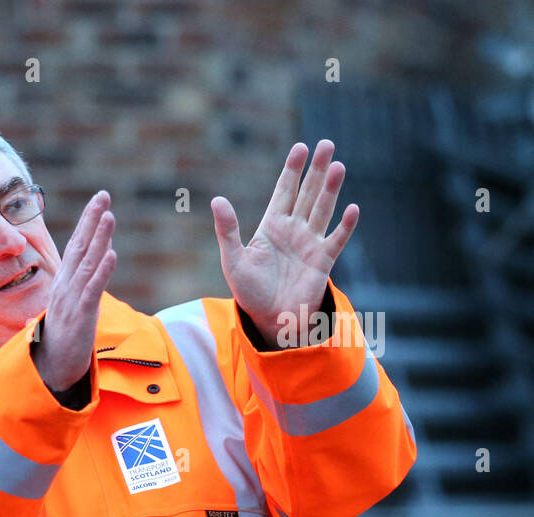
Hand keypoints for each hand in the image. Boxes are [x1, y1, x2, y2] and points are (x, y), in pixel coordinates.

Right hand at [36, 191, 117, 390]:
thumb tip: (86, 269)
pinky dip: (102, 271)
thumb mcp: (66, 312)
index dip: (87, 223)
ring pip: (87, 264)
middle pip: (80, 247)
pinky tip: (111, 254)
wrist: (51, 370)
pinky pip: (92, 290)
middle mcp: (66, 287)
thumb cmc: (59, 342)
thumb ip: (74, 292)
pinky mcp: (80, 316)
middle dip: (91, 220)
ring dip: (99, 239)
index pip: (76, 247)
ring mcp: (72, 301)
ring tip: (109, 216)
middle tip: (103, 195)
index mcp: (63, 284)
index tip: (99, 202)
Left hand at [210, 140, 358, 347]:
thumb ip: (227, 230)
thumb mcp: (234, 259)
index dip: (292, 170)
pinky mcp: (323, 261)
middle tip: (327, 144)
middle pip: (308, 193)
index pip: (284, 191)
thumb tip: (217, 200)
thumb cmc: (250, 291)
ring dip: (331, 189)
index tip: (300, 148)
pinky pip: (336, 239)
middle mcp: (294, 230)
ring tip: (338, 165)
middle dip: (316, 170)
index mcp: (272, 226)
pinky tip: (351, 209)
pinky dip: (344, 225)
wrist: (269, 319)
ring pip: (323, 209)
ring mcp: (310, 243)